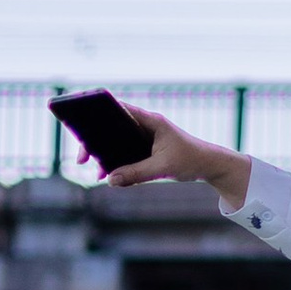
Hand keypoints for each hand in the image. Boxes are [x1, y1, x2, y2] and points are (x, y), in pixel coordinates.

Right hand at [97, 110, 250, 209]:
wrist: (209, 165)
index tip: (82, 126)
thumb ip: (136, 173)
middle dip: (96, 142)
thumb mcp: (162, 167)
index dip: (99, 114)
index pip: (119, 109)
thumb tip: (111, 180)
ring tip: (95, 170)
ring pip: (117, 142)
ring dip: (105, 155)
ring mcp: (145, 137)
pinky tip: (108, 175)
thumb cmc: (190, 159)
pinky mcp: (146, 149)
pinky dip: (116, 162)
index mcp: (150, 121)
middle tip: (83, 158)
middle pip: (112, 128)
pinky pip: (125, 153)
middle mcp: (145, 125)